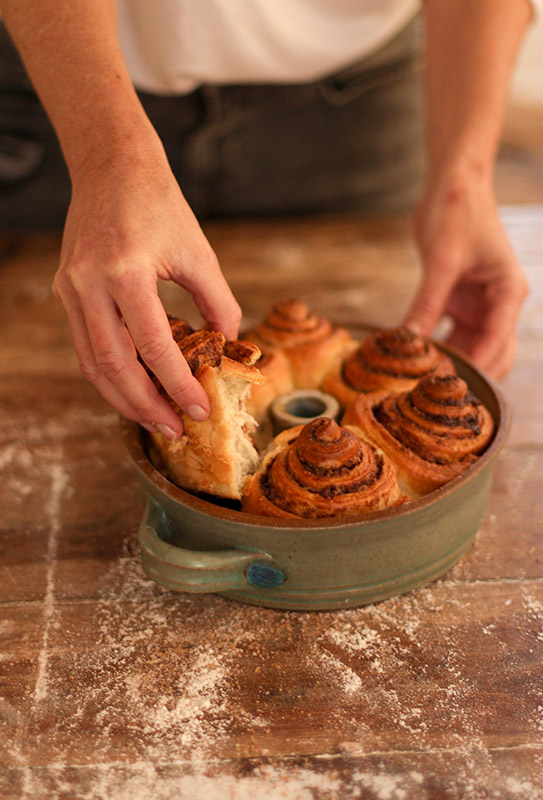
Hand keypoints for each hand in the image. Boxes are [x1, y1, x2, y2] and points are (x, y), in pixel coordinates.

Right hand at [53, 151, 240, 438]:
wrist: (112, 167)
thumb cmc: (161, 205)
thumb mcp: (199, 253)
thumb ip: (218, 303)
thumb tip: (230, 346)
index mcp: (126, 271)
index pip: (152, 345)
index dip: (177, 383)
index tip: (199, 409)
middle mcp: (89, 284)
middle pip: (114, 365)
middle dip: (146, 405)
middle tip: (174, 429)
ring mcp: (71, 289)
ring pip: (93, 363)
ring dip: (123, 398)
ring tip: (154, 419)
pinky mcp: (66, 292)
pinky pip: (85, 346)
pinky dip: (110, 374)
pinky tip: (135, 389)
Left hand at [403, 169, 527, 378]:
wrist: (452, 185)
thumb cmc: (457, 212)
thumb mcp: (442, 260)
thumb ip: (427, 302)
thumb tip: (409, 340)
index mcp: (509, 292)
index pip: (498, 341)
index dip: (477, 367)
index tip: (452, 388)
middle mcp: (499, 303)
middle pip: (492, 354)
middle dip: (470, 375)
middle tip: (438, 396)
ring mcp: (480, 306)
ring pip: (471, 349)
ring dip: (451, 365)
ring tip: (422, 385)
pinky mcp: (459, 303)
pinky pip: (450, 335)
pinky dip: (435, 348)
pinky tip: (414, 362)